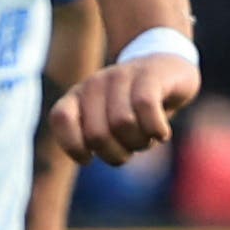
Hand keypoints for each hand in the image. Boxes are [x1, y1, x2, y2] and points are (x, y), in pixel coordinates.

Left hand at [52, 32, 198, 163]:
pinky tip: (162, 132)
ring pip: (123, 123)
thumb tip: (85, 157)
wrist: (169, 71)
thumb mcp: (107, 124)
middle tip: (130, 147)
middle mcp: (95, 83)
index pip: (61, 119)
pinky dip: (156, 129)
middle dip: (117, 153)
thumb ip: (91, 138)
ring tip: (147, 135)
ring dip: (140, 142)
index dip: (74, 146)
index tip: (89, 158)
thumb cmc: (134, 109)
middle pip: (97, 135)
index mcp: (78, 96)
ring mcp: (122, 75)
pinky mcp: (150, 74)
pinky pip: (145, 107)